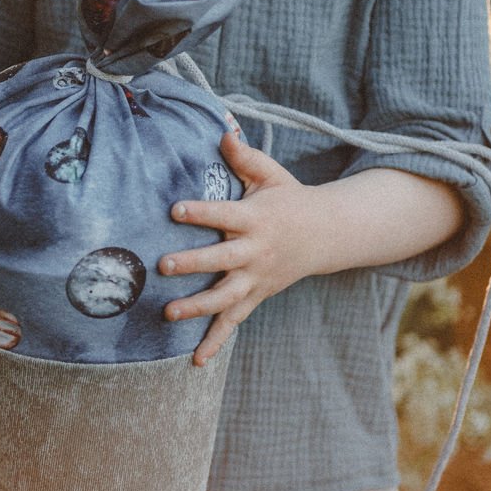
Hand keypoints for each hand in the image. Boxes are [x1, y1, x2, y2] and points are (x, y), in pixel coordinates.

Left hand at [159, 131, 322, 364]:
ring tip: (169, 313)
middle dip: (193, 263)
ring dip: (198, 307)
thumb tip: (221, 129)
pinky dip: (217, 342)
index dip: (200, 212)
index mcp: (256, 219)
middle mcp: (255, 252)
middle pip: (222, 260)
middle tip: (163, 264)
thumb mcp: (271, 174)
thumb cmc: (289, 199)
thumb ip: (244, 155)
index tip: (174, 209)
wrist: (326, 235)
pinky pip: (234, 322)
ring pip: (226, 297)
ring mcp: (256, 278)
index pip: (224, 215)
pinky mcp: (257, 296)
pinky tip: (196, 360)